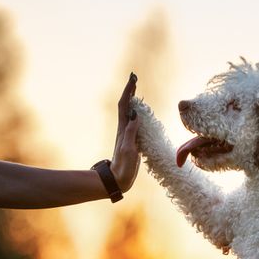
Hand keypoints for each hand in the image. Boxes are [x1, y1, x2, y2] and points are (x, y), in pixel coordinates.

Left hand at [111, 73, 140, 192]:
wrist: (118, 180)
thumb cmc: (123, 167)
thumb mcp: (128, 149)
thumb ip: (131, 132)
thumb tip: (135, 114)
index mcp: (123, 129)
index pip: (125, 105)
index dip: (128, 91)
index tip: (133, 78)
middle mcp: (124, 129)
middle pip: (126, 105)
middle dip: (130, 91)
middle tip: (134, 79)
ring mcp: (127, 135)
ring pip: (129, 112)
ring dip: (132, 100)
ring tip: (136, 91)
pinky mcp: (132, 141)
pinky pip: (134, 122)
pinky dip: (137, 113)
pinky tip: (140, 113)